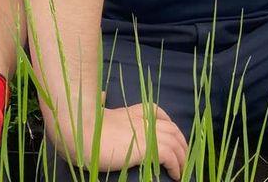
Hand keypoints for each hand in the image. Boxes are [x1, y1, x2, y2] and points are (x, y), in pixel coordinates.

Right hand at [59, 103, 187, 179]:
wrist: (83, 133)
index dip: (169, 125)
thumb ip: (103, 104)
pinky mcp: (148, 146)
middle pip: (172, 128)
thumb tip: (102, 94)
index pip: (157, 112)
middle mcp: (143, 120)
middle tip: (184, 159)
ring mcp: (147, 132)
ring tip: (183, 171)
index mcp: (132, 112)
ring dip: (183, 157)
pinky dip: (177, 166)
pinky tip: (176, 175)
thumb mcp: (97, 113)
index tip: (173, 137)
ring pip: (175, 142)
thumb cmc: (86, 127)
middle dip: (181, 143)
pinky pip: (171, 155)